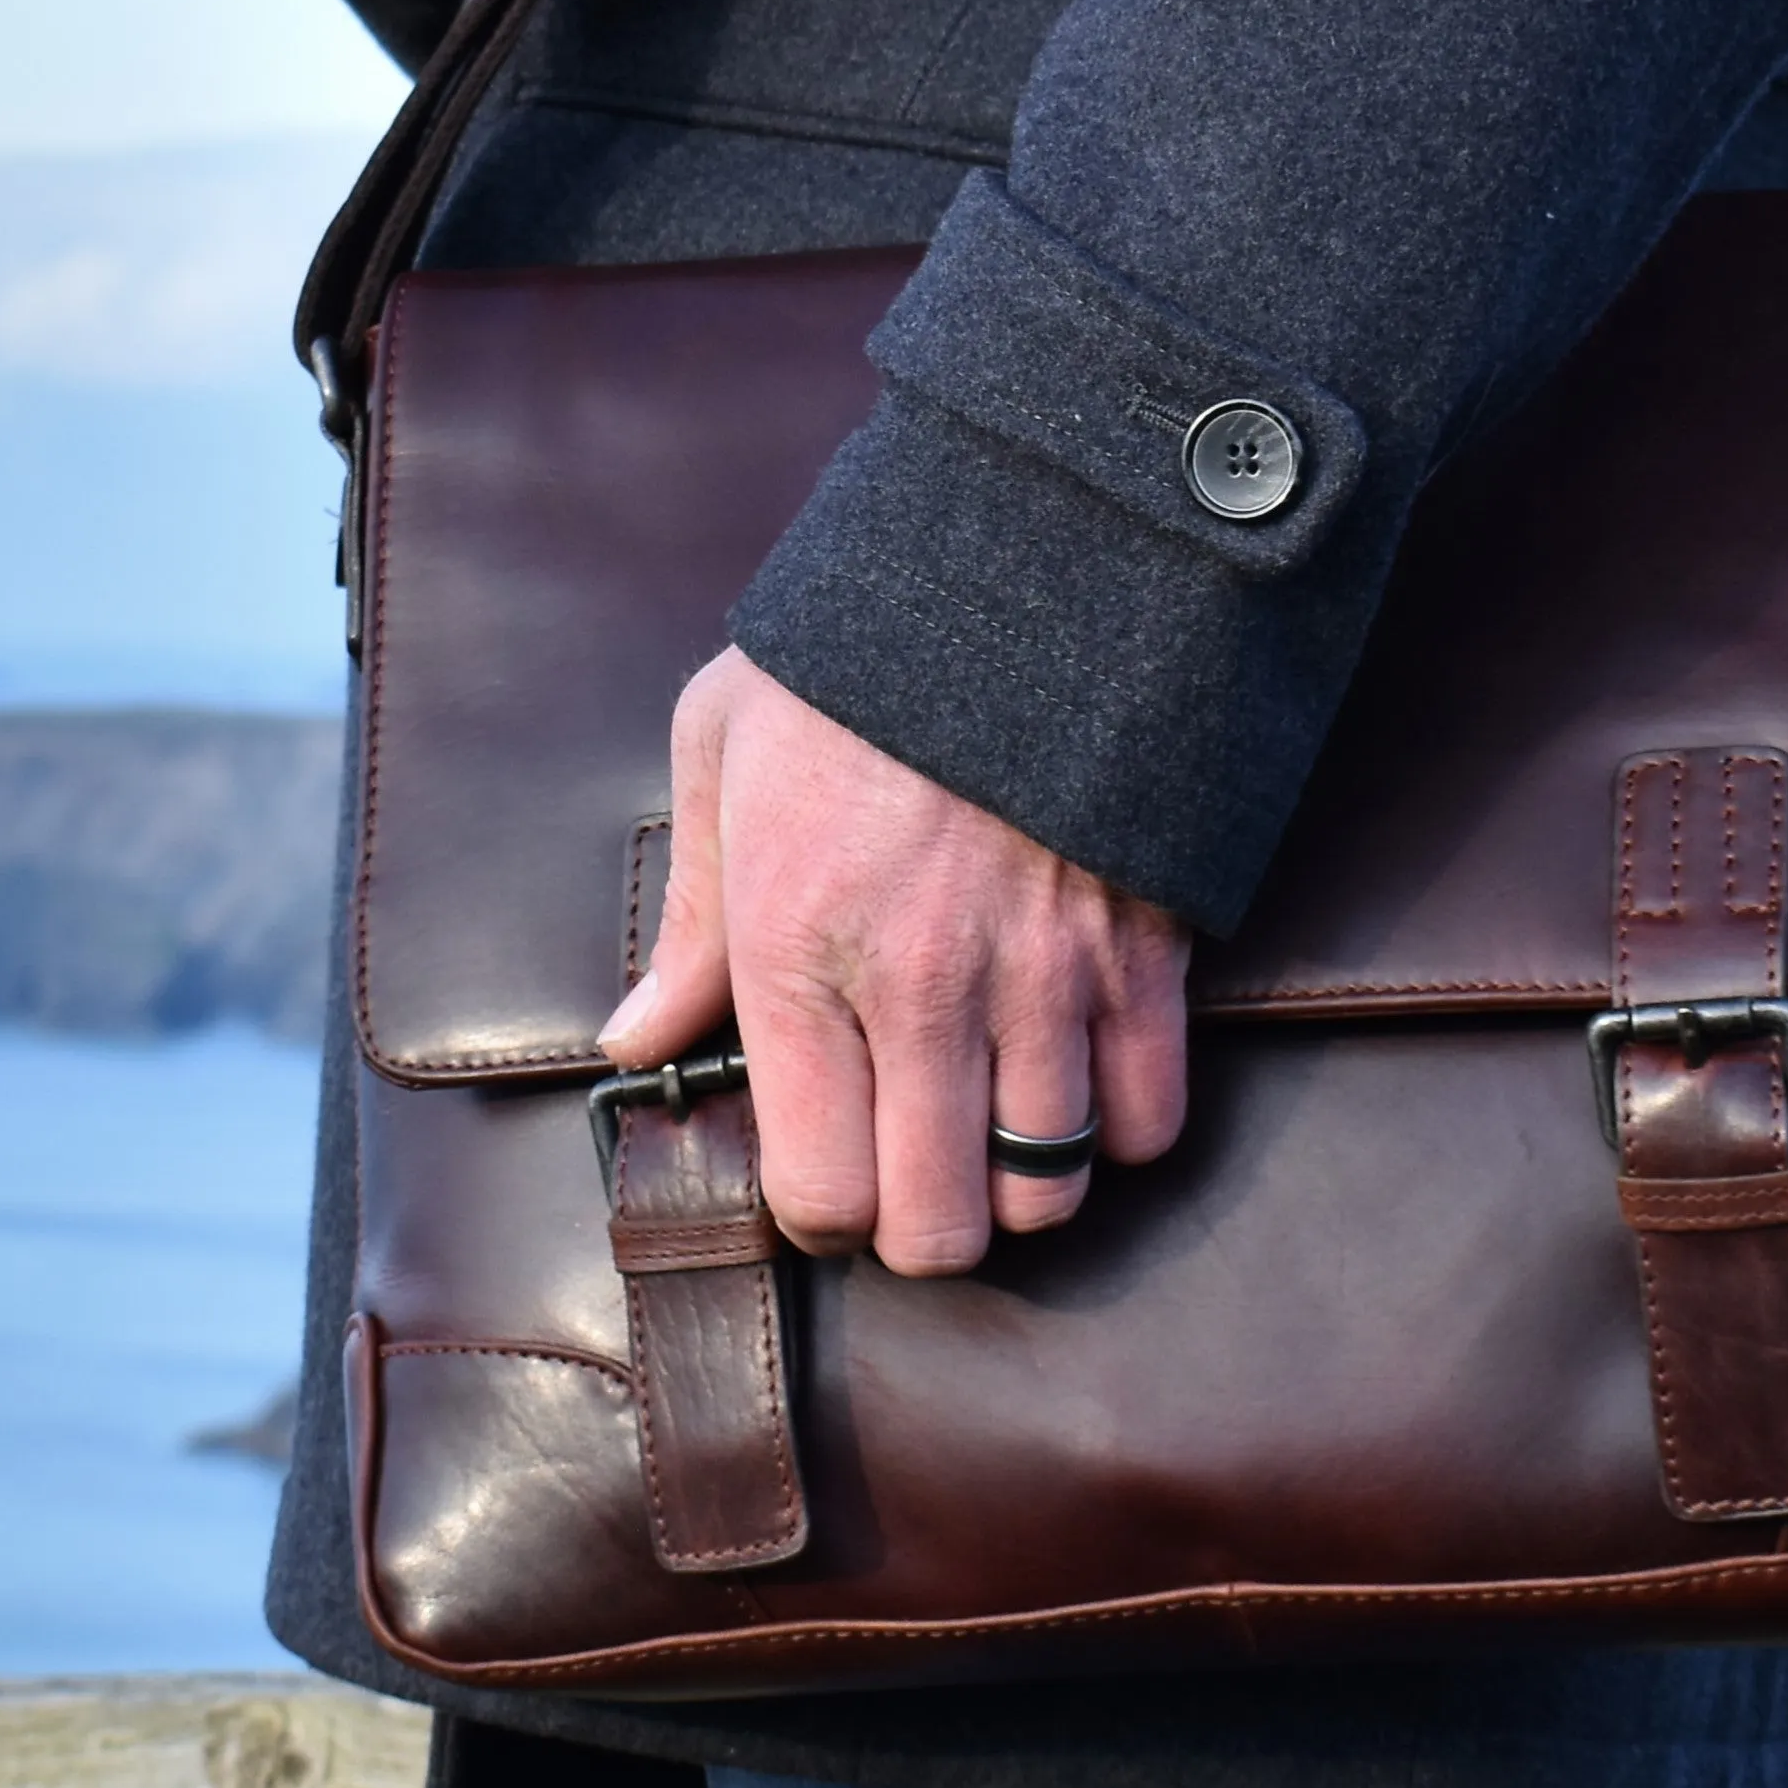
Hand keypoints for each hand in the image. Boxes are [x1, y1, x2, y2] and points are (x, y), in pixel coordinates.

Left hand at [602, 650, 1190, 1275]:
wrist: (1025, 559)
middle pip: (939, 1228)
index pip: (819, 1191)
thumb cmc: (852, 657)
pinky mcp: (1146, 952)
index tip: (822, 1171)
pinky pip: (1149, 1117)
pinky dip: (1118, 1127)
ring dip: (1017, 1181)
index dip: (819, 1211)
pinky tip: (1079, 1081)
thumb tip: (638, 1040)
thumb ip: (687, 919)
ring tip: (991, 1123)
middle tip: (908, 1169)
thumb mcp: (720, 749)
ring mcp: (1046, 979)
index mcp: (799, 951)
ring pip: (1048, 1191)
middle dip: (918, 1224)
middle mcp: (924, 991)